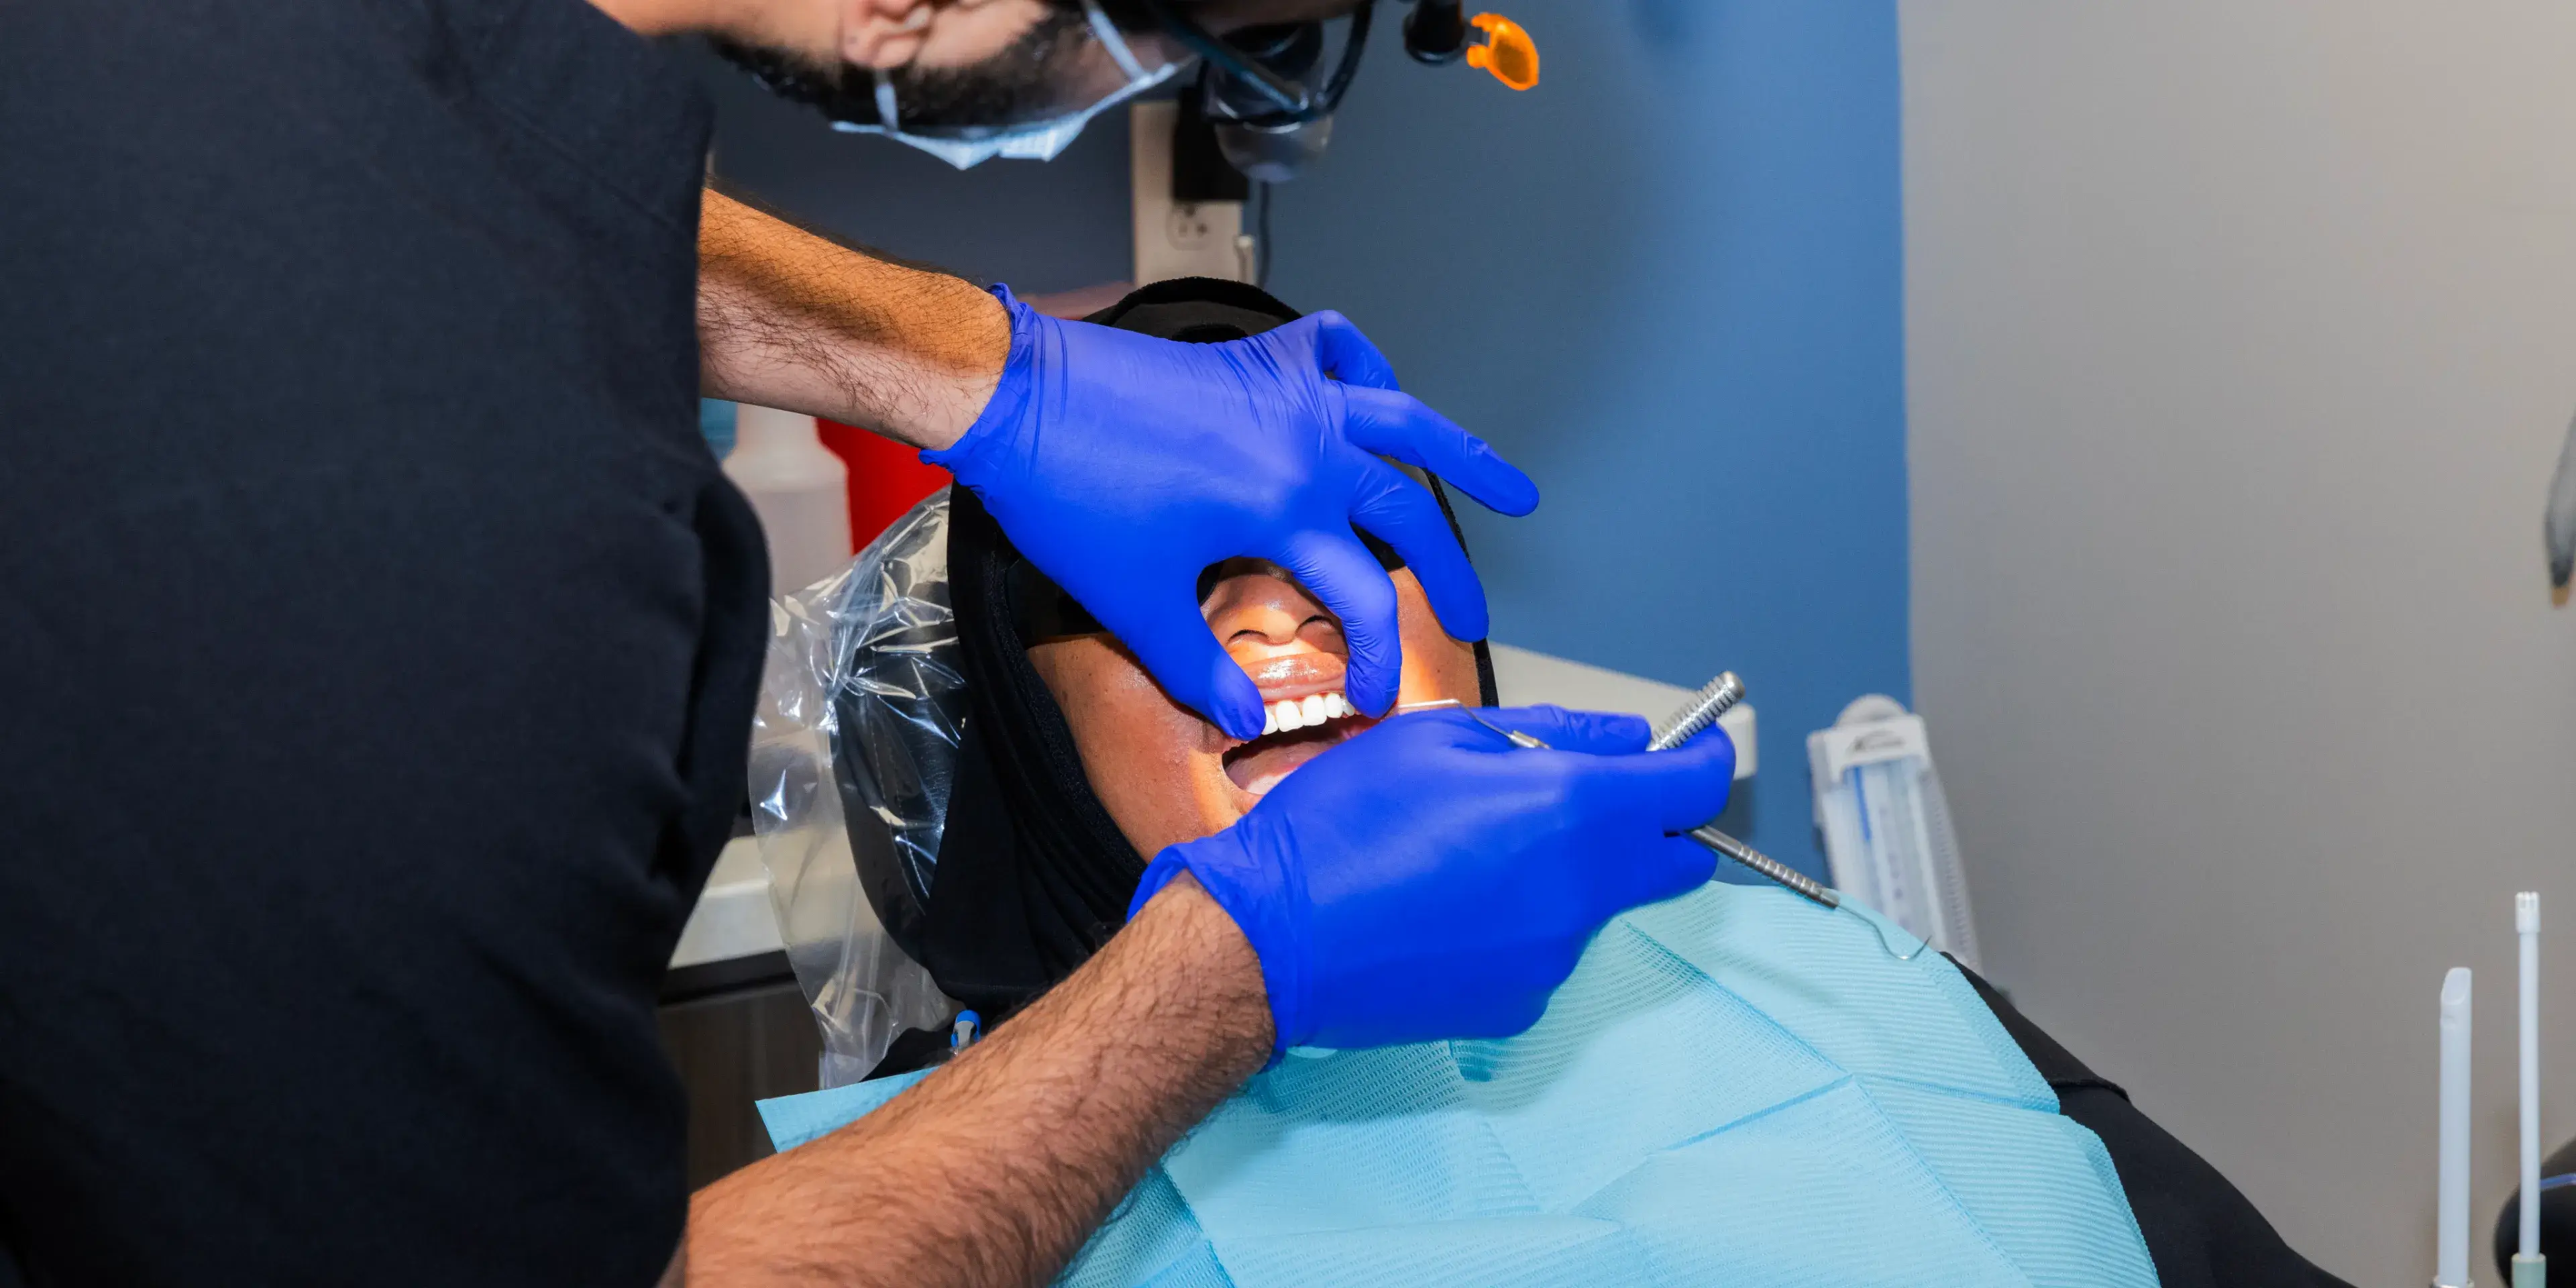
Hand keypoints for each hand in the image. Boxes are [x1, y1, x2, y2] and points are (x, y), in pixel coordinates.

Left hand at [925, 288, 1537, 739]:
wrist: (1017, 400)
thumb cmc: (1071, 500)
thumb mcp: (1135, 600)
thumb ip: (1197, 665)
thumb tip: (1246, 716)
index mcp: (1284, 509)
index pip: (1363, 597)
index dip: (1380, 656)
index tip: (1378, 697)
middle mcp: (1306, 444)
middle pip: (1407, 513)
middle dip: (1448, 575)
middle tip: (1473, 619)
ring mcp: (1287, 395)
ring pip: (1402, 418)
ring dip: (1461, 455)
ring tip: (1513, 489)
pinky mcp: (1255, 363)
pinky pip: (1336, 350)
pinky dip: (1366, 369)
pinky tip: (1374, 397)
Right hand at [1127, 706, 1736, 1055]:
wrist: (1273, 940)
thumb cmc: (1341, 827)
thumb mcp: (1440, 736)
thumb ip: (1553, 732)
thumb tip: (1628, 736)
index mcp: (1571, 808)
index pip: (1694, 787)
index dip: (1703, 758)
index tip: (1693, 747)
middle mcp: (1581, 891)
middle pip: (1678, 861)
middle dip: (1658, 824)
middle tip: (1590, 795)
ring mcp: (1555, 957)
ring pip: (1601, 902)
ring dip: (1571, 870)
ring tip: (1473, 851)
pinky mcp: (1520, 1002)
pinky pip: (1549, 949)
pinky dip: (1524, 921)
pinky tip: (1450, 905)